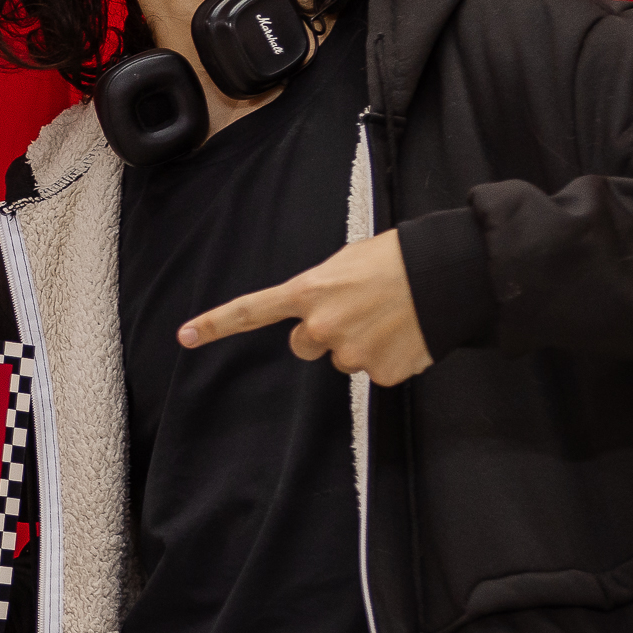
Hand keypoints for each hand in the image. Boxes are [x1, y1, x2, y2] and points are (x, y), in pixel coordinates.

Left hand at [177, 228, 429, 385]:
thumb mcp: (347, 262)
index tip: (186, 336)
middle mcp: (322, 327)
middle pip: (305, 346)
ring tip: (389, 316)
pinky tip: (406, 333)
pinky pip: (376, 371)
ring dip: (361, 342)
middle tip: (358, 310)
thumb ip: (322, 289)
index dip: (216, 324)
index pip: (253, 310)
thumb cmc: (398, 259)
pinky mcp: (380, 374)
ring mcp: (350, 354)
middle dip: (324, 333)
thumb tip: (318, 312)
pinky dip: (390, 356)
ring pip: (343, 358)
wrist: (446, 275)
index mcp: (310, 292)